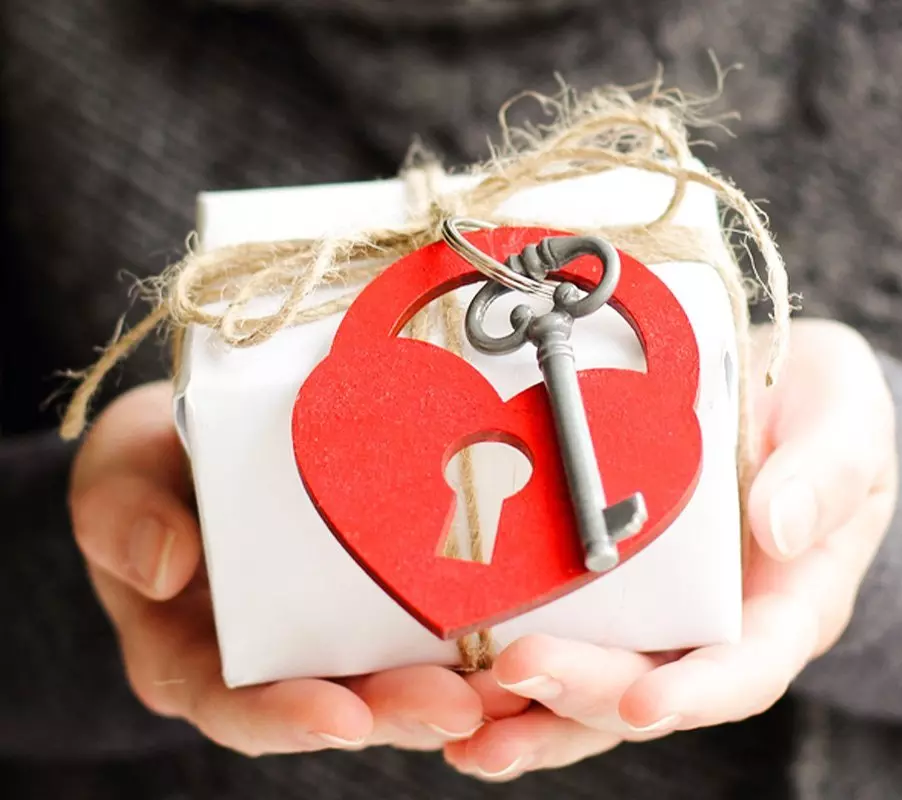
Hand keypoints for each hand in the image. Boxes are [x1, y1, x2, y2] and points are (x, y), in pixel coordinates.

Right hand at [69, 382, 484, 755]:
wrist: (210, 428)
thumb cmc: (154, 456)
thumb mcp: (118, 470)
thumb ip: (120, 514)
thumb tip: (165, 567)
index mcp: (192, 653)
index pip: (234, 704)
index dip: (286, 718)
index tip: (341, 715)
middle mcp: (267, 658)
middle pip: (334, 703)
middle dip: (398, 710)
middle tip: (460, 706)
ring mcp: (326, 632)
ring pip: (391, 677)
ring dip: (452, 689)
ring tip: (508, 688)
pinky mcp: (375, 597)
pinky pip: (422, 627)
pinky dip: (469, 638)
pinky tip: (519, 630)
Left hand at [443, 319, 898, 779]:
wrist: (779, 394)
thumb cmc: (822, 409)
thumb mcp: (849, 420)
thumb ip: (828, 471)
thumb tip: (780, 526)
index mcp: (786, 601)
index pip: (747, 667)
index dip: (698, 694)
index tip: (640, 704)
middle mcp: (716, 626)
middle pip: (649, 686)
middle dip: (582, 692)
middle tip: (516, 674)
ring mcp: (658, 614)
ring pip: (593, 688)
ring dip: (530, 714)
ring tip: (464, 728)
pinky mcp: (609, 590)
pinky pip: (563, 637)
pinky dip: (507, 671)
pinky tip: (451, 681)